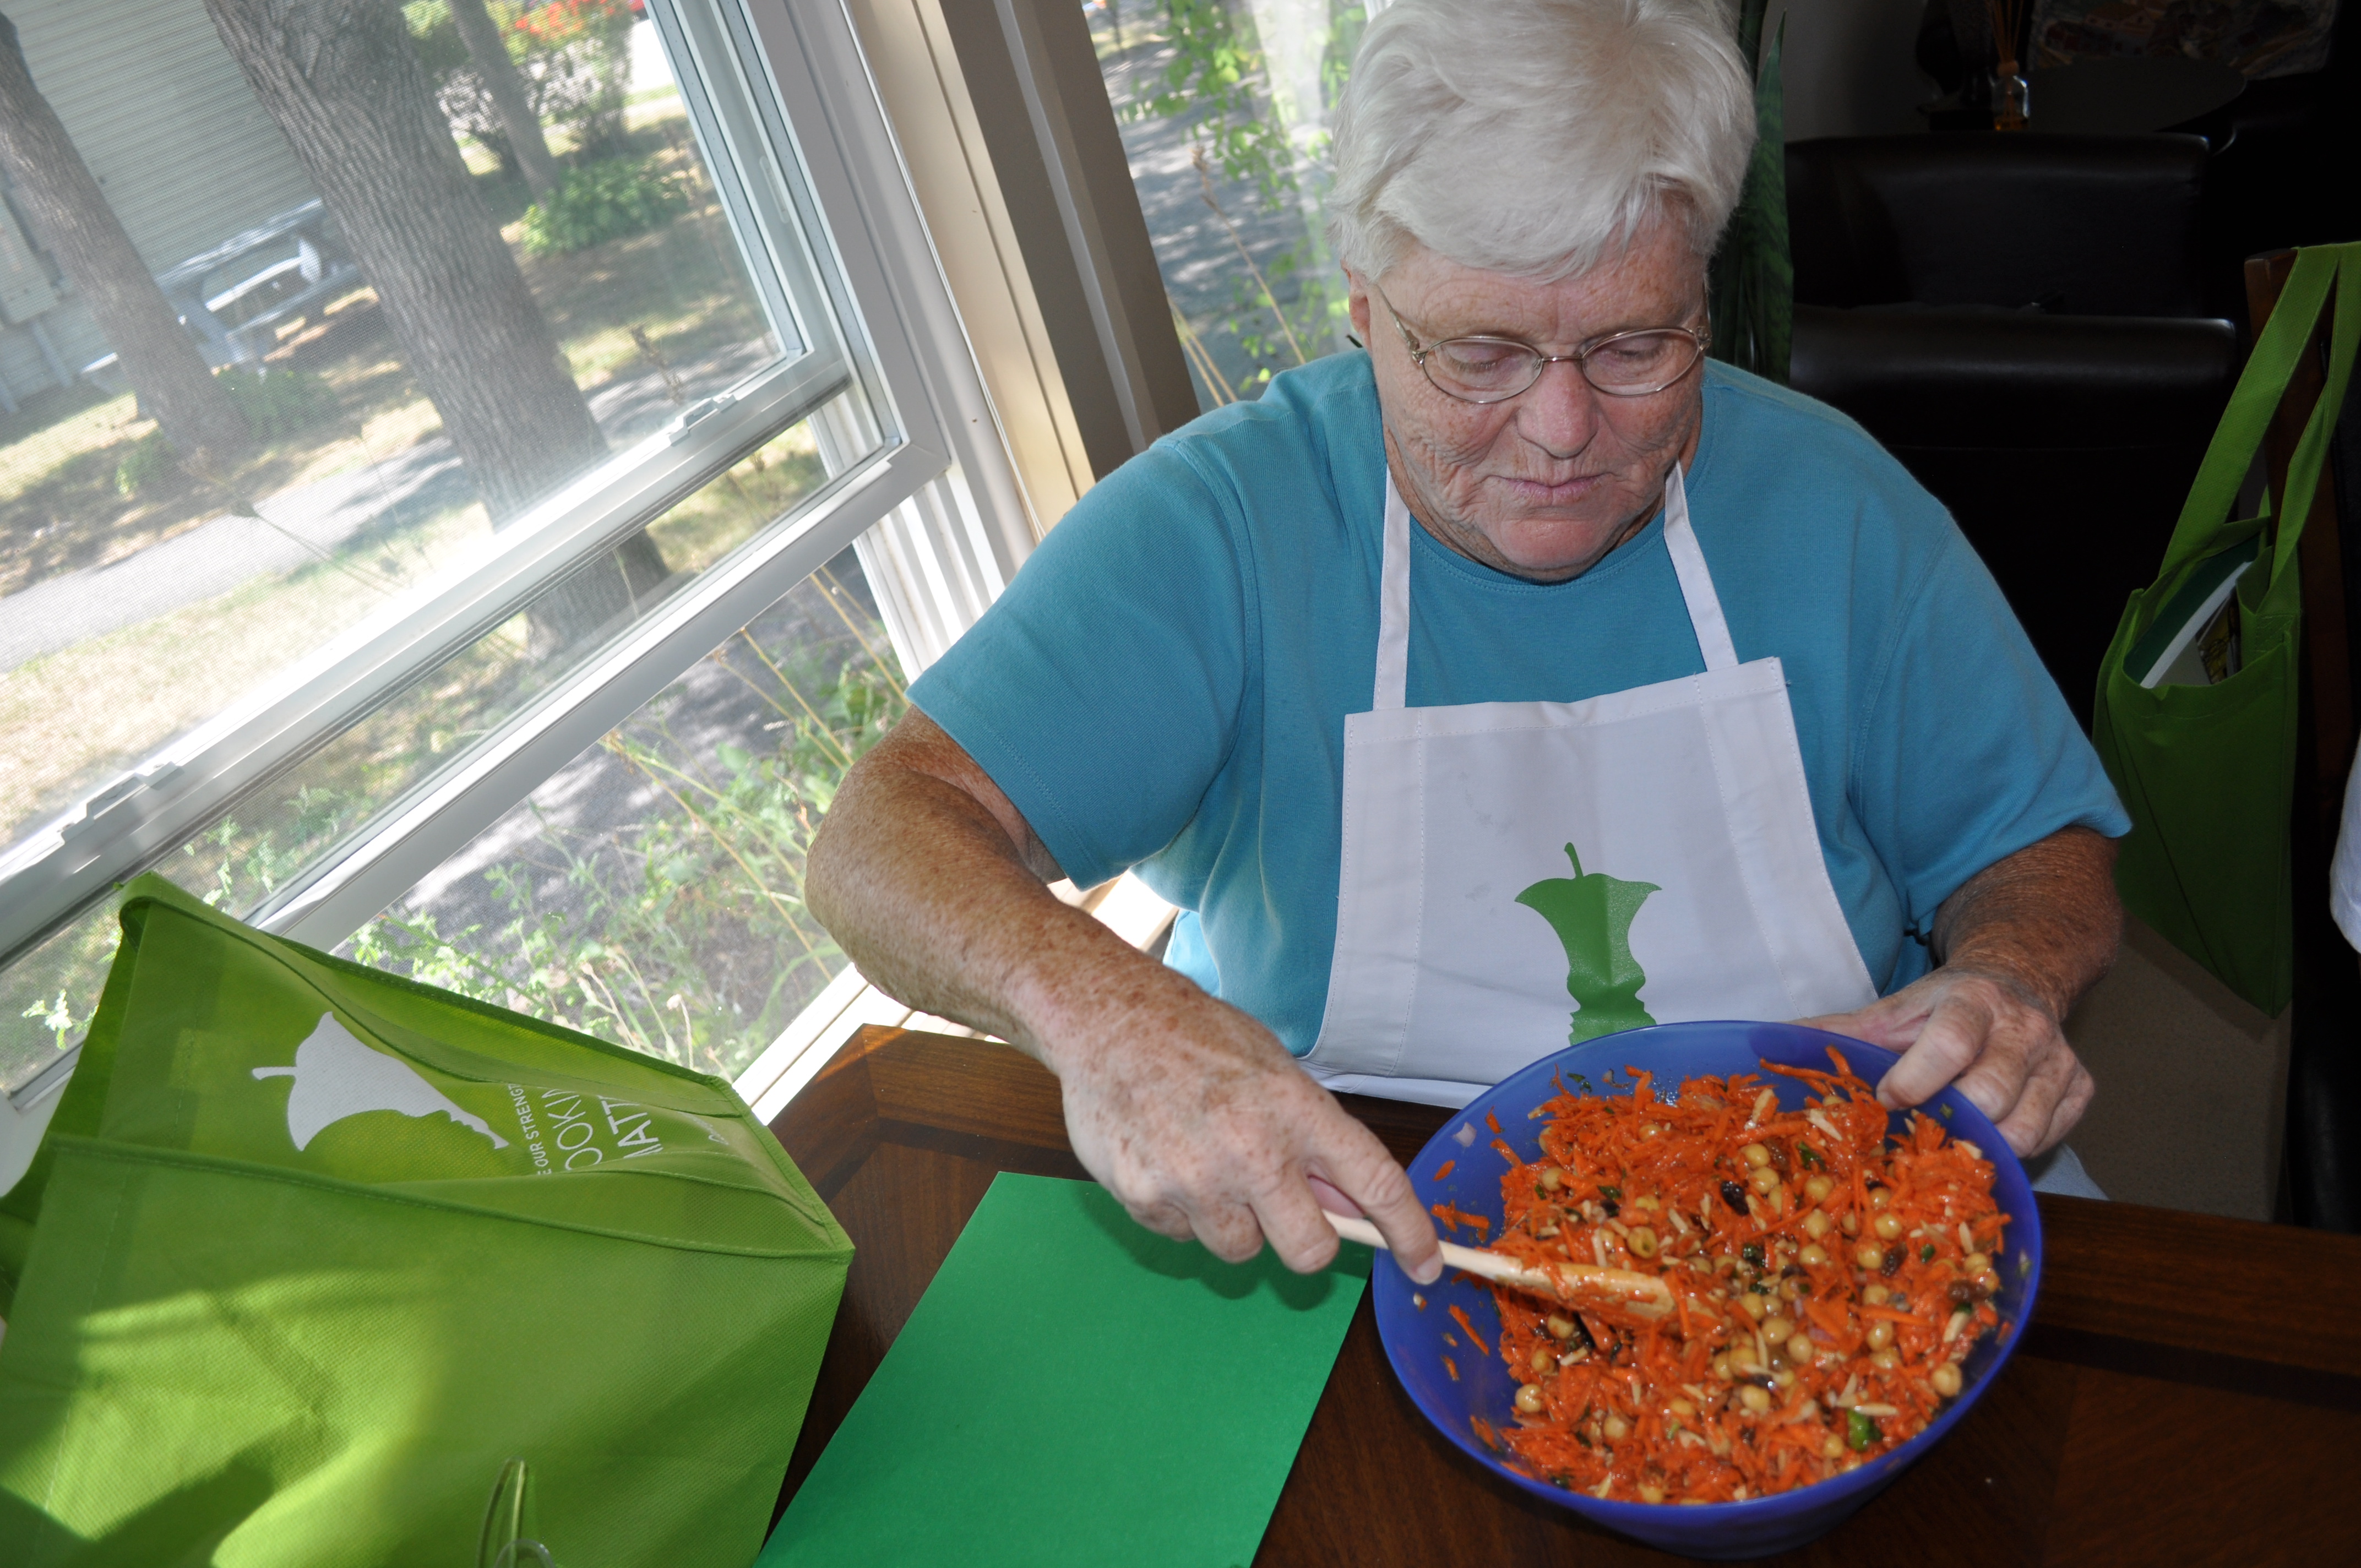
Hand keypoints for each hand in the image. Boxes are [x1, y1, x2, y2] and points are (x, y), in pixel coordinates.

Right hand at [1046, 984, 1443, 1282]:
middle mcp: (1252, 1153)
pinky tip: (1167, 1159)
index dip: (1409, 1234)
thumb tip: (1346, 1201)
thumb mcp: (1274, 1067)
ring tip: (1208, 1165)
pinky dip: (1184, 1211)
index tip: (1426, 1267)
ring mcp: (1196, 1182)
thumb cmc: (1198, 1037)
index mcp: (1297, 1110)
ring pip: (1242, 1250)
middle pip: (1310, 1249)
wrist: (1106, 1020)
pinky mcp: (1146, 1200)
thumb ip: (1312, 1136)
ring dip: (1237, 1222)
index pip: (1376, 1184)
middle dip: (1306, 1238)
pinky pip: (1185, 1236)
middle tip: (1282, 1205)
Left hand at [1800, 963, 2094, 1156]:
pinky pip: (2051, 1136)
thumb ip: (1837, 1032)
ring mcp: (2059, 1060)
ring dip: (1981, 1147)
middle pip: (1992, 1091)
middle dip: (1948, 1121)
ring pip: (2026, 1125)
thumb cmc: (1942, 1009)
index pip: (1952, 1042)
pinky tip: (1989, 1140)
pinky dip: (2017, 1149)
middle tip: (1917, 1135)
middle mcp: (2024, 1029)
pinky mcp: (2081, 1088)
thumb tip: (1767, 1044)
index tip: (1888, 1099)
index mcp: (1972, 1001)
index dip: (1918, 1077)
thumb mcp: (1892, 1011)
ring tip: (1948, 1147)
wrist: (2018, 980)